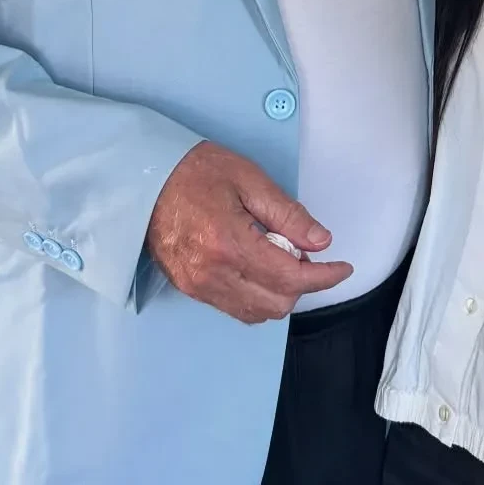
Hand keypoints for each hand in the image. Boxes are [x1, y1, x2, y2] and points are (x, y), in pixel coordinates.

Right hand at [145, 142, 351, 323]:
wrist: (142, 179)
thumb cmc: (192, 171)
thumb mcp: (247, 178)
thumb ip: (287, 213)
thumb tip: (320, 240)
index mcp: (228, 243)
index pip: (290, 277)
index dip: (324, 277)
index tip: (342, 268)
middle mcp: (212, 273)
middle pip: (277, 304)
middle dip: (302, 284)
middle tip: (304, 253)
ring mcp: (198, 285)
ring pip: (257, 313)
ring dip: (280, 293)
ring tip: (279, 258)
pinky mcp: (190, 288)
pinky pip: (235, 308)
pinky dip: (257, 296)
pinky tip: (259, 269)